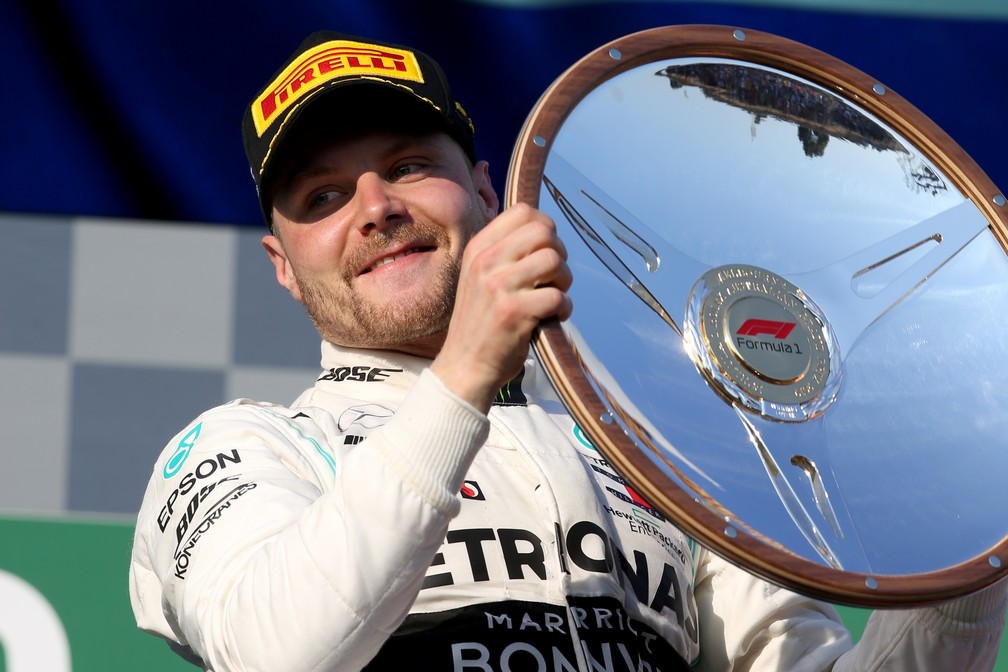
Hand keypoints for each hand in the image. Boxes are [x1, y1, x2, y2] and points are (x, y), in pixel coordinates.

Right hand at [431, 203, 572, 411]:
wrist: (465, 365)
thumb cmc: (481, 321)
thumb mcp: (479, 277)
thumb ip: (504, 253)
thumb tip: (544, 230)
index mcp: (478, 249)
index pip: (522, 212)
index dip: (545, 228)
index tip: (544, 251)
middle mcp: (486, 262)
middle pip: (543, 231)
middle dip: (559, 253)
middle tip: (553, 276)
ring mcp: (499, 287)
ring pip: (554, 260)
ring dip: (564, 281)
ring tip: (553, 296)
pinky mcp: (514, 312)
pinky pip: (558, 297)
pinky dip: (564, 308)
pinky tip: (552, 317)